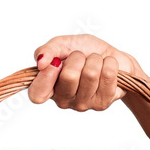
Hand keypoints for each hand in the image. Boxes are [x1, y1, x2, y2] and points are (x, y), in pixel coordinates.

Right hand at [28, 34, 143, 110]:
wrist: (112, 56)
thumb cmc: (85, 52)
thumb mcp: (64, 44)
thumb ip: (48, 50)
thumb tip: (41, 62)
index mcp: (48, 87)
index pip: (37, 94)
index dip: (46, 78)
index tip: (57, 62)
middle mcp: (63, 100)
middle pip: (69, 77)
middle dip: (78, 57)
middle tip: (81, 57)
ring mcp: (83, 104)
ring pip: (91, 74)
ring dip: (95, 60)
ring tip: (95, 62)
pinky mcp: (102, 104)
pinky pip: (108, 75)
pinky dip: (109, 63)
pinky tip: (106, 67)